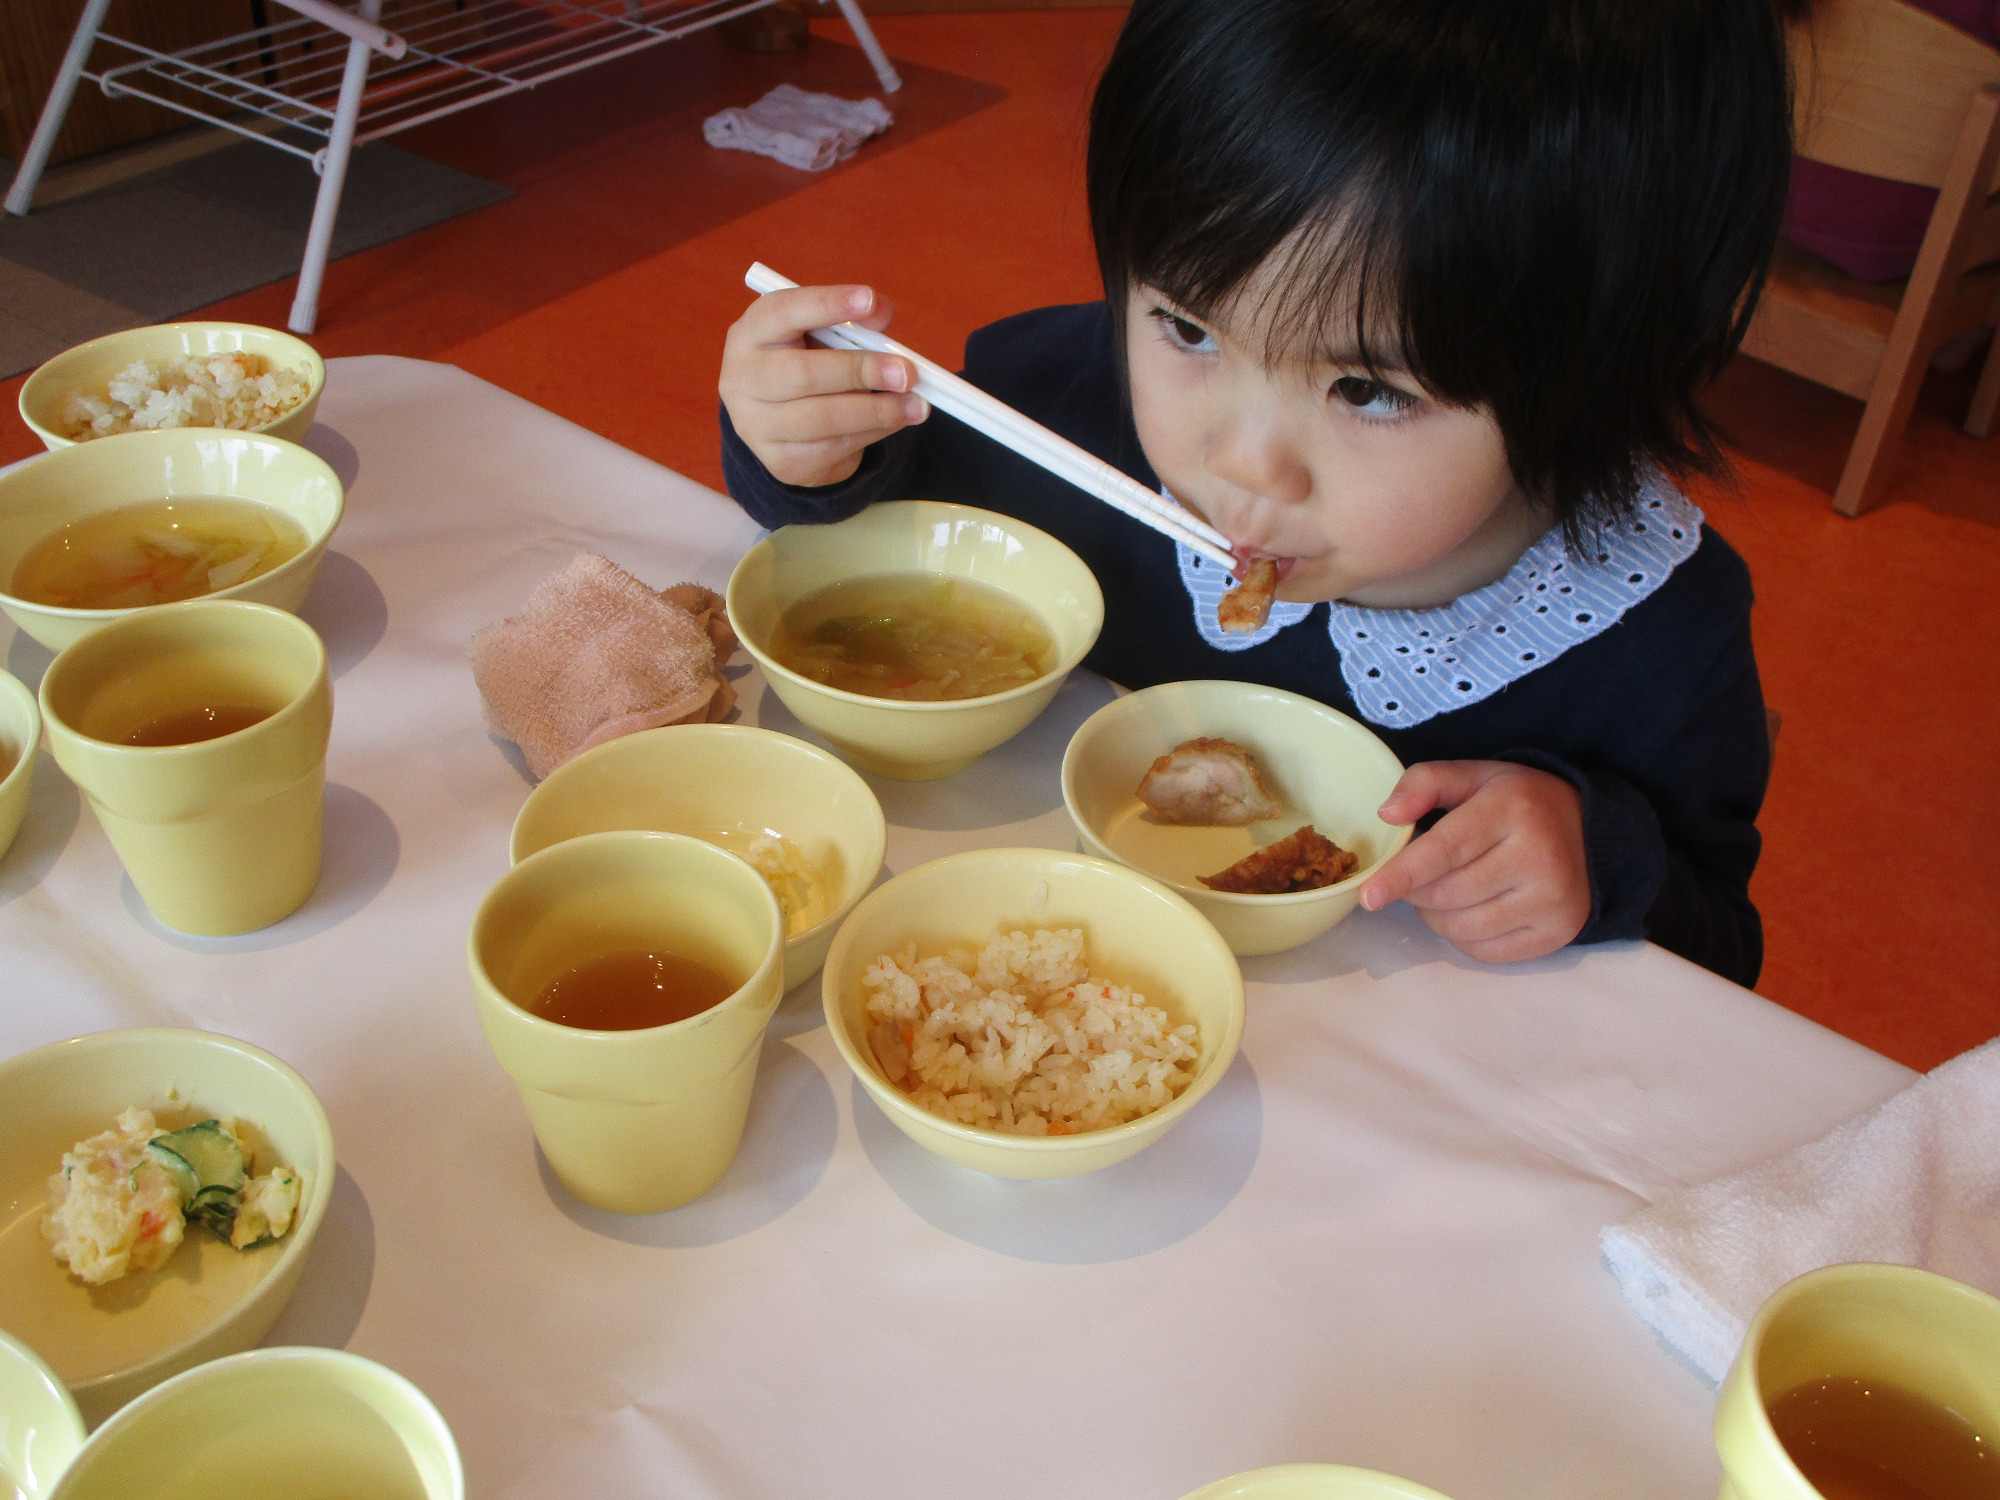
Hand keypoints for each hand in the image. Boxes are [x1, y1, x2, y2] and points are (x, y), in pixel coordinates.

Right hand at [719, 283, 929, 487]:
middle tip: (907, 372)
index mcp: (751, 333)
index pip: (785, 312)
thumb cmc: (808, 360)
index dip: (828, 304)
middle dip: (861, 371)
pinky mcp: (782, 462)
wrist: (781, 420)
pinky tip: (896, 421)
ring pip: (824, 419)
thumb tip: (880, 314)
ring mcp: (756, 426)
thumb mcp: (823, 333)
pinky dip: (873, 432)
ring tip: (917, 404)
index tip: (869, 299)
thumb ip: (852, 320)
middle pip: (803, 374)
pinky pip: (835, 447)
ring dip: (879, 411)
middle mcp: (743, 379)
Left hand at [1357, 760, 1589, 963]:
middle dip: (1416, 892)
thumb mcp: (1474, 776)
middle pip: (1447, 895)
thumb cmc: (1520, 802)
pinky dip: (1463, 937)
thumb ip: (1425, 783)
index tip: (1370, 894)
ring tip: (1444, 891)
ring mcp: (1552, 900)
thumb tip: (1387, 815)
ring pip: (1461, 928)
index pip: (1446, 850)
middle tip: (1417, 877)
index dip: (1402, 874)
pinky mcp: (1559, 932)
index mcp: (1512, 809)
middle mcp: (1539, 857)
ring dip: (1435, 917)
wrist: (1593, 830)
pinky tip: (1471, 911)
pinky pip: (1485, 952)